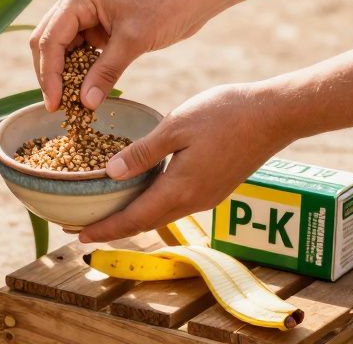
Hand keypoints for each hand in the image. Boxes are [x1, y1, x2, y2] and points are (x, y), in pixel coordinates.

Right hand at [30, 0, 220, 110]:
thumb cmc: (166, 8)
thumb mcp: (134, 42)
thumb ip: (106, 72)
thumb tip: (84, 104)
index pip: (49, 40)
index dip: (49, 75)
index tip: (54, 104)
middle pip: (46, 41)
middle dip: (50, 74)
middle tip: (57, 107)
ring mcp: (84, 10)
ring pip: (60, 46)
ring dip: (64, 73)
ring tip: (70, 102)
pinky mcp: (96, 21)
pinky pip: (78, 48)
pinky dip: (79, 68)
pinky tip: (84, 89)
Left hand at [77, 83, 290, 242]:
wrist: (274, 115)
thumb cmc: (224, 115)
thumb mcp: (175, 127)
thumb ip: (143, 153)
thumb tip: (110, 174)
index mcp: (180, 189)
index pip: (134, 218)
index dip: (104, 229)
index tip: (77, 237)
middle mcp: (193, 201)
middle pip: (145, 222)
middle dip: (112, 228)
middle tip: (81, 230)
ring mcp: (207, 197)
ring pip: (161, 214)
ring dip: (132, 218)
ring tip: (106, 214)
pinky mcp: (215, 188)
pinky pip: (175, 204)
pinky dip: (151, 205)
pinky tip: (140, 194)